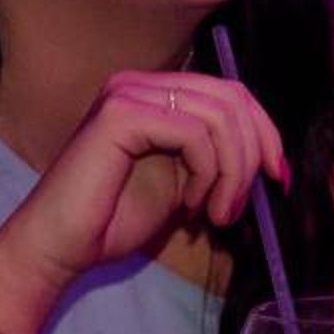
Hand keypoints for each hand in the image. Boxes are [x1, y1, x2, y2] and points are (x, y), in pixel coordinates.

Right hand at [0, 70, 288, 296]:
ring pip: (219, 115)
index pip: (229, 92)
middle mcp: (140, 83)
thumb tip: (271, 158)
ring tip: (216, 213)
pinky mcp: (121, 114)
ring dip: (232, 172)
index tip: (276, 177)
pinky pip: (194, 132)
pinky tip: (191, 206)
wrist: (57, 249)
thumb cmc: (111, 223)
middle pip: (231, 96)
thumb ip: (215, 160)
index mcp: (153, 94)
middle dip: (253, 152)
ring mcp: (128, 93)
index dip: (264, 131)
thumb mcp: (182, 185)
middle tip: (241, 206)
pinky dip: (208, 172)